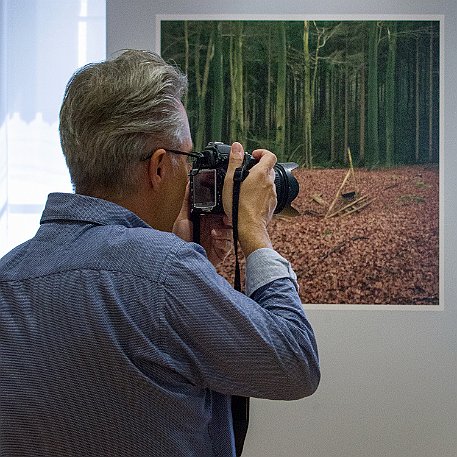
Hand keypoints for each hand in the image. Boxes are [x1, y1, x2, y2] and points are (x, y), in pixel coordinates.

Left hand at [173, 183, 232, 266]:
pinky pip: (229, 243)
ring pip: (231, 231)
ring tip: (214, 232)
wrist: (181, 260)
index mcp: (208, 218)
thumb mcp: (182, 218)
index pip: (221, 209)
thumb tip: (189, 183)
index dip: (225, 206)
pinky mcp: (222, 250)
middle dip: (228, 218)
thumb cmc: (180, 240)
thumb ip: (188, 200)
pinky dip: (222, 241)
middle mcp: (215, 227)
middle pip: (229, 219)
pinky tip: (214, 240)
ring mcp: (219, 239)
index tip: (224, 204)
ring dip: (223, 231)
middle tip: (224, 219)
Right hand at [222, 142, 276, 256]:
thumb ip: (235, 161)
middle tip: (247, 172)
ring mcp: (272, 194)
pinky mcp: (272, 205)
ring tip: (246, 188)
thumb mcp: (231, 181)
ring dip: (259, 182)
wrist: (249, 227)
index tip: (253, 156)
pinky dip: (261, 194)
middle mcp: (270, 182)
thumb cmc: (239, 206)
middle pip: (269, 169)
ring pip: (268, 183)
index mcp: (261, 173)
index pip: (270, 155)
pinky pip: (268, 195)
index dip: (262, 153)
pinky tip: (250, 200)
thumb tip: (237, 146)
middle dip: (258, 168)